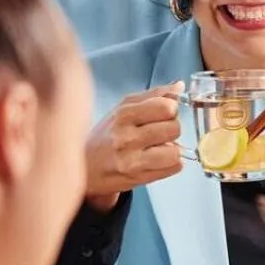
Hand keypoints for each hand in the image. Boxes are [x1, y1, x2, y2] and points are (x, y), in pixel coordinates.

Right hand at [83, 83, 185, 209]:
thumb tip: (179, 86)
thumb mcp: (122, 109)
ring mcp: (132, 160)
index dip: (171, 109)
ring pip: (176, 151)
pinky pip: (174, 167)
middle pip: (174, 128)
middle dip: (172, 129)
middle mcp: (126, 137)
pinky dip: (171, 163)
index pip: (166, 106)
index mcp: (123, 115)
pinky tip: (157, 160)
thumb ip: (152, 96)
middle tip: (159, 133)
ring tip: (159, 148)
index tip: (163, 114)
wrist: (85, 168)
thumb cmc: (106, 136)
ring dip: (173, 149)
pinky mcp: (139, 178)